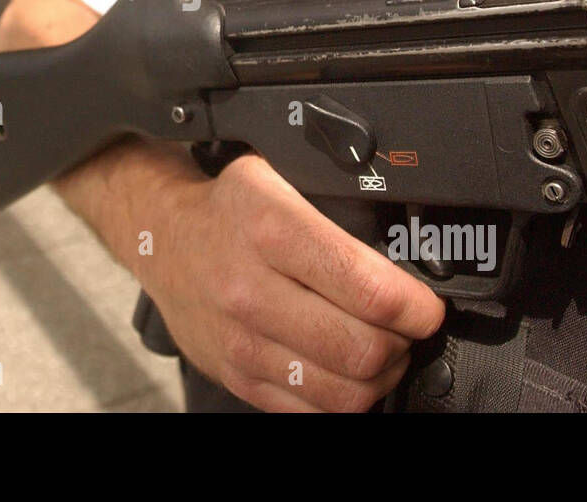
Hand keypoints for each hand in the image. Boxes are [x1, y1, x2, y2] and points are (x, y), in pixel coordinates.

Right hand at [139, 154, 444, 411]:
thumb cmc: (230, 210)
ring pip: (345, 391)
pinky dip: (342, 398)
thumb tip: (409, 241)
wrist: (163, 239)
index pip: (370, 290)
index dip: (416, 307)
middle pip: (364, 350)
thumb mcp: (281, 176)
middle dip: (403, 343)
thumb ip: (341, 202)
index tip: (424, 306)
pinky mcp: (236, 376)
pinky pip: (312, 411)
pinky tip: (344, 369)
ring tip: (380, 349)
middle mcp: (250, 289)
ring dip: (379, 376)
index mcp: (270, 228)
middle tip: (405, 327)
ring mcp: (241, 340)